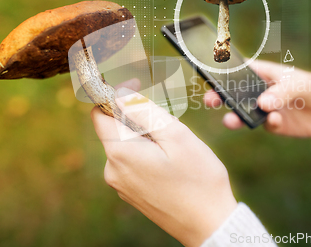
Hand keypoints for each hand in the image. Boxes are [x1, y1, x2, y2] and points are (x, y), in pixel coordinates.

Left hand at [91, 81, 236, 246]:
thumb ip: (143, 111)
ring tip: (174, 145)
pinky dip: (146, 152)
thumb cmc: (198, 179)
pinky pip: (132, 162)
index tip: (138, 85)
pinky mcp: (131, 193)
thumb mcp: (175, 135)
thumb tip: (119, 94)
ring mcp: (121, 185)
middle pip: (113, 128)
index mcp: (120, 153)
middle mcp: (113, 171)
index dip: (115, 94)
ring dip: (144, 134)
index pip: (100, 113)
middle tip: (168, 120)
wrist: (210, 224)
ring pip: (125, 145)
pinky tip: (170, 161)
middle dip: (136, 116)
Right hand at [204, 60, 310, 137]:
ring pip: (243, 112)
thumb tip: (262, 104)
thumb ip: (282, 93)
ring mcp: (264, 108)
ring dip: (235, 117)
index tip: (210, 76)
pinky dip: (268, 123)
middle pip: (233, 93)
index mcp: (262, 73)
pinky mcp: (272, 124)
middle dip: (220, 96)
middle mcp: (258, 91)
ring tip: (230, 121)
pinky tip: (276, 120)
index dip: (223, 72)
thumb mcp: (301, 84)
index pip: (238, 70)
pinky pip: (264, 125)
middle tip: (210, 100)